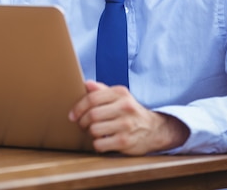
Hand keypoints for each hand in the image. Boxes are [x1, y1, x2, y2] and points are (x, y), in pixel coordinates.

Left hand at [69, 80, 189, 154]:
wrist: (154, 129)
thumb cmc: (130, 111)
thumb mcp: (119, 97)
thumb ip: (102, 90)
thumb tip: (86, 83)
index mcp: (121, 93)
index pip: (92, 98)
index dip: (78, 108)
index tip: (72, 115)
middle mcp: (125, 107)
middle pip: (92, 115)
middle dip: (82, 122)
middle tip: (82, 125)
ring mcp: (126, 125)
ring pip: (94, 130)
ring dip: (89, 133)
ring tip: (94, 132)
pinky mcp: (126, 141)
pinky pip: (100, 144)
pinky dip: (97, 144)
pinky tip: (102, 141)